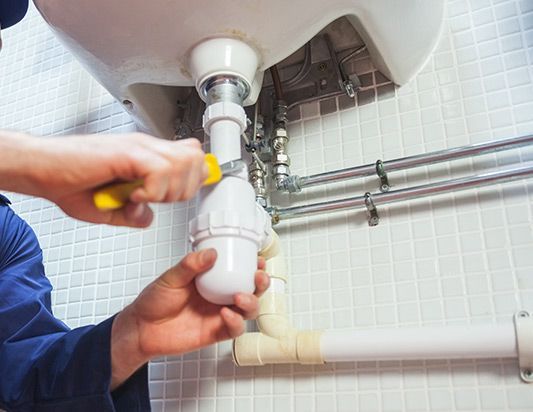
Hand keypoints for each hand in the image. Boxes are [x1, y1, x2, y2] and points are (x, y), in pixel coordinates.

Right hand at [0, 131, 207, 226]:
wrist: (41, 169)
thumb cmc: (69, 182)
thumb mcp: (109, 207)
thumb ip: (132, 214)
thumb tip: (148, 218)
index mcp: (146, 156)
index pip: (190, 156)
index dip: (194, 177)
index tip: (180, 194)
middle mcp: (146, 148)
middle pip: (195, 159)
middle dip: (185, 188)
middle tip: (160, 199)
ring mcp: (138, 148)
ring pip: (183, 163)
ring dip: (169, 189)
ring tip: (145, 196)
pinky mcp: (126, 152)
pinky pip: (159, 169)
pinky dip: (153, 190)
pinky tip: (134, 195)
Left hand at [109, 249, 269, 389]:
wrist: (140, 329)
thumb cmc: (154, 302)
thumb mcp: (171, 277)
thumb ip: (191, 265)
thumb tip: (211, 253)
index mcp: (211, 280)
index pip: (238, 271)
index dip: (252, 266)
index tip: (257, 259)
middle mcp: (219, 297)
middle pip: (251, 290)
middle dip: (260, 284)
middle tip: (258, 277)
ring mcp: (218, 315)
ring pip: (248, 310)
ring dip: (251, 302)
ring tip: (240, 296)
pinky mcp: (215, 332)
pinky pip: (234, 328)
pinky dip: (235, 321)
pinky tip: (226, 313)